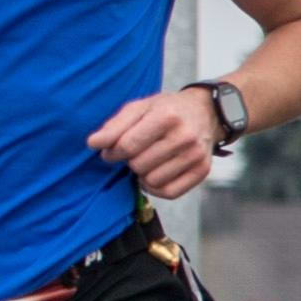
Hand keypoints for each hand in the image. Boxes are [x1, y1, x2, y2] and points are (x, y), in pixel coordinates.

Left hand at [89, 86, 225, 200]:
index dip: (112, 152)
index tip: (112, 150)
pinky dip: (156, 187)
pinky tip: (155, 174)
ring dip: (143, 174)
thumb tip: (94, 144)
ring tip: (148, 161)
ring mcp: (196, 155)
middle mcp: (184, 137)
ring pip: (152, 181)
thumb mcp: (139, 107)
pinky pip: (169, 192)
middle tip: (136, 152)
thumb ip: (114, 126)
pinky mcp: (202, 170)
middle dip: (130, 161)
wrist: (207, 112)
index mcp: (166, 116)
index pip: (127, 146)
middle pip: (138, 165)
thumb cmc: (167, 109)